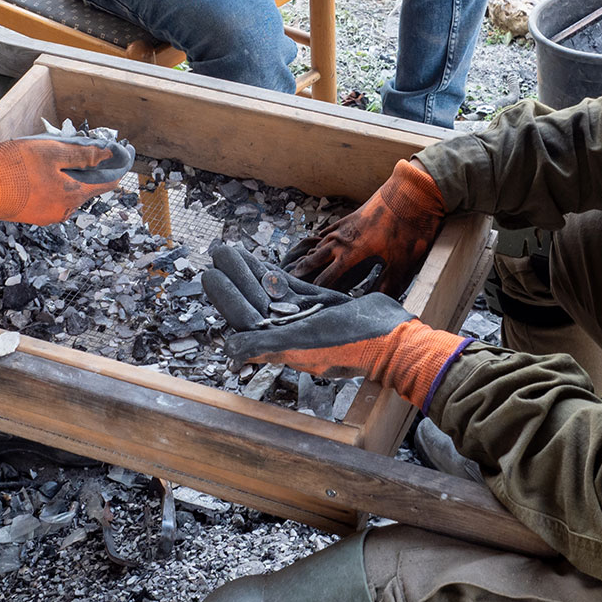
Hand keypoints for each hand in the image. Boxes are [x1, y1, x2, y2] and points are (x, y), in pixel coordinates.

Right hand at [0, 133, 132, 225]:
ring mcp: (46, 216)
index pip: (104, 185)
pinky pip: (51, 199)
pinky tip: (41, 172)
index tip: (121, 159)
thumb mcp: (52, 152)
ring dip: (68, 179)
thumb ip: (82, 155)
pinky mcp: (31, 215)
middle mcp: (62, 211)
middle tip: (84, 152)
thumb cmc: (14, 167)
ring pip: (67, 194)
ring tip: (57, 160)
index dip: (114, 170)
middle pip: (85, 190)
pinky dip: (53, 186)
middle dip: (87, 172)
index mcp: (72, 196)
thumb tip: (107, 155)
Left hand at [202, 243, 467, 408]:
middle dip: (233, 275)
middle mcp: (287, 332)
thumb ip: (266, 346)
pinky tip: (261, 259)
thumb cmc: (350, 345)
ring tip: (230, 248)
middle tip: (216, 249)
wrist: (393, 341)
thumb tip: (229, 352)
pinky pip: (290, 287)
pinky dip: (274, 273)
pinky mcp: (319, 306)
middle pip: (252, 300)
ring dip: (249, 270)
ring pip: (268, 291)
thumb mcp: (305, 343)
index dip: (225, 295)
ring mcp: (303, 318)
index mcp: (279, 344)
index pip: (243, 316)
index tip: (209, 272)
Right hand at [287, 159, 444, 295]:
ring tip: (298, 265)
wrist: (408, 195)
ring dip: (309, 256)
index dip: (317, 289)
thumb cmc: (407, 229)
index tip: (308, 298)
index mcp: (352, 253)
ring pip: (320, 244)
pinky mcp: (350, 218)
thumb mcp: (402, 262)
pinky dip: (320, 239)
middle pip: (316, 258)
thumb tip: (381, 303)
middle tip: (290, 280)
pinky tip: (318, 241)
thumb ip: (389, 285)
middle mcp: (342, 240)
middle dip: (303, 271)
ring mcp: (344, 227)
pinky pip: (328, 230)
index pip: (328, 276)